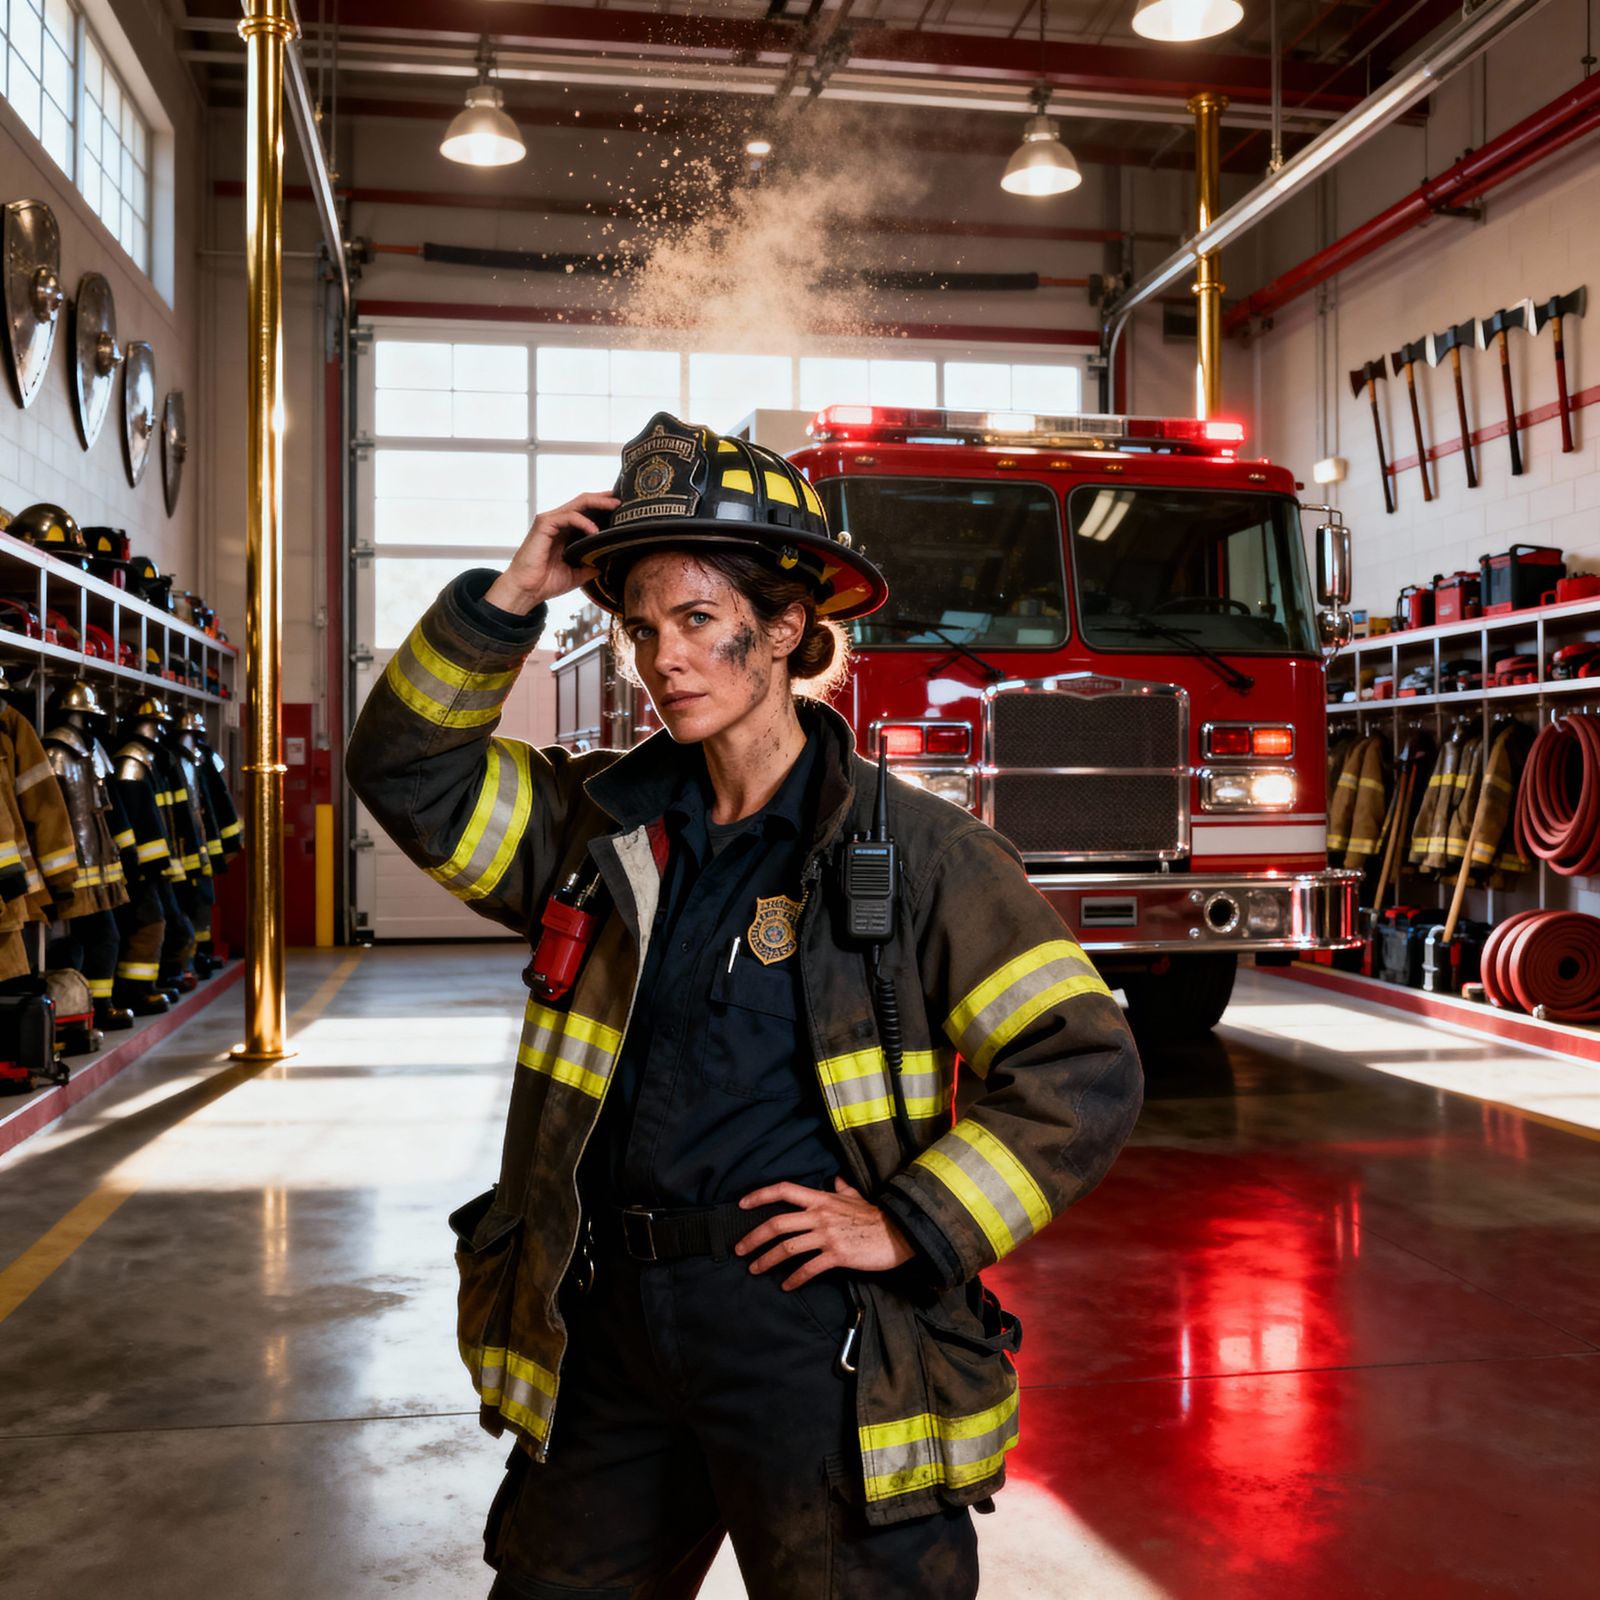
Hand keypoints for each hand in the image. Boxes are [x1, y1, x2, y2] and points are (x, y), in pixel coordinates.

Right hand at [483, 491, 619, 615]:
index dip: (603, 507)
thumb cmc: (546, 582)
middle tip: (622, 500)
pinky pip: (568, 516)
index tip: (622, 507)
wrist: (527, 591)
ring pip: (578, 503)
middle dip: (604, 499)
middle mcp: (557, 522)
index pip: (586, 511)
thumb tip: (608, 564)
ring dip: (599, 503)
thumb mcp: (577, 574)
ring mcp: (550, 521)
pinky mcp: (544, 525)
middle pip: (584, 502)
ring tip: (615, 507)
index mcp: (565, 531)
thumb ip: (591, 566)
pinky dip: (584, 522)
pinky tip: (595, 531)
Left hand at [735, 1177, 914, 1288]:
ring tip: (755, 1269)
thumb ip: (842, 1188)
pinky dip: (795, 1279)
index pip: (784, 1190)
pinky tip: (787, 1286)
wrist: (900, 1232)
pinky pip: (809, 1268)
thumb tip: (836, 1178)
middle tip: (739, 1250)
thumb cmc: (876, 1215)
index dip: (760, 1195)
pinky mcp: (837, 1255)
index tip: (742, 1205)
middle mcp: (820, 1215)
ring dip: (767, 1260)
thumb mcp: (856, 1196)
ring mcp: (828, 1236)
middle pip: (777, 1223)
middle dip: (753, 1237)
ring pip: (788, 1247)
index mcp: (821, 1199)